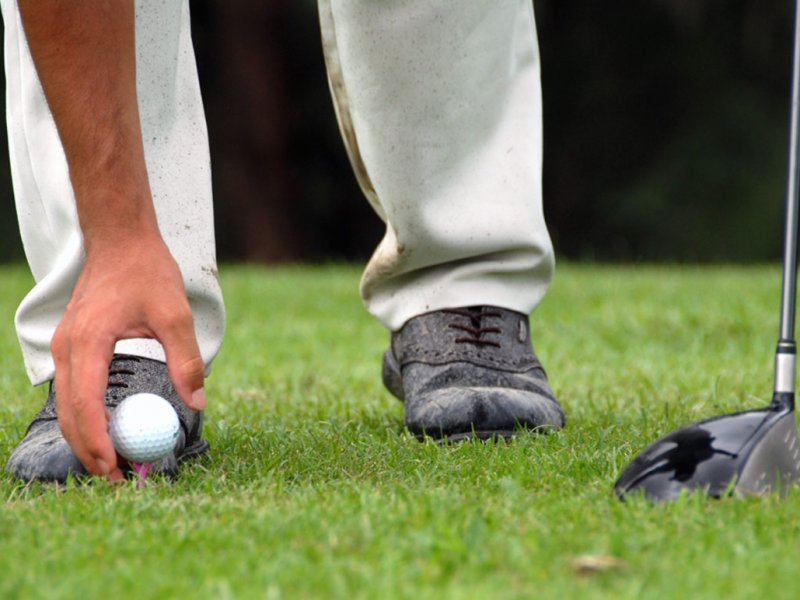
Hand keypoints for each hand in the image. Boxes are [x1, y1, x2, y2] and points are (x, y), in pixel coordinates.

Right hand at [51, 231, 206, 479]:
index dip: (98, 442)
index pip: (86, 405)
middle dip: (90, 451)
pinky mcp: (72, 345)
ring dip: (86, 438)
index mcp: (88, 342)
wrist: (121, 240)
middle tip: (119, 479)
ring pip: (67, 405)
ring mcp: (65, 346)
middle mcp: (68, 348)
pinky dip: (84, 417)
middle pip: (70, 414)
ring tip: (113, 464)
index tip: (117, 469)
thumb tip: (198, 402)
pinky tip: (106, 431)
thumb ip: (186, 359)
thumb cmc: (147, 272)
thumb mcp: (175, 314)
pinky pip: (72, 391)